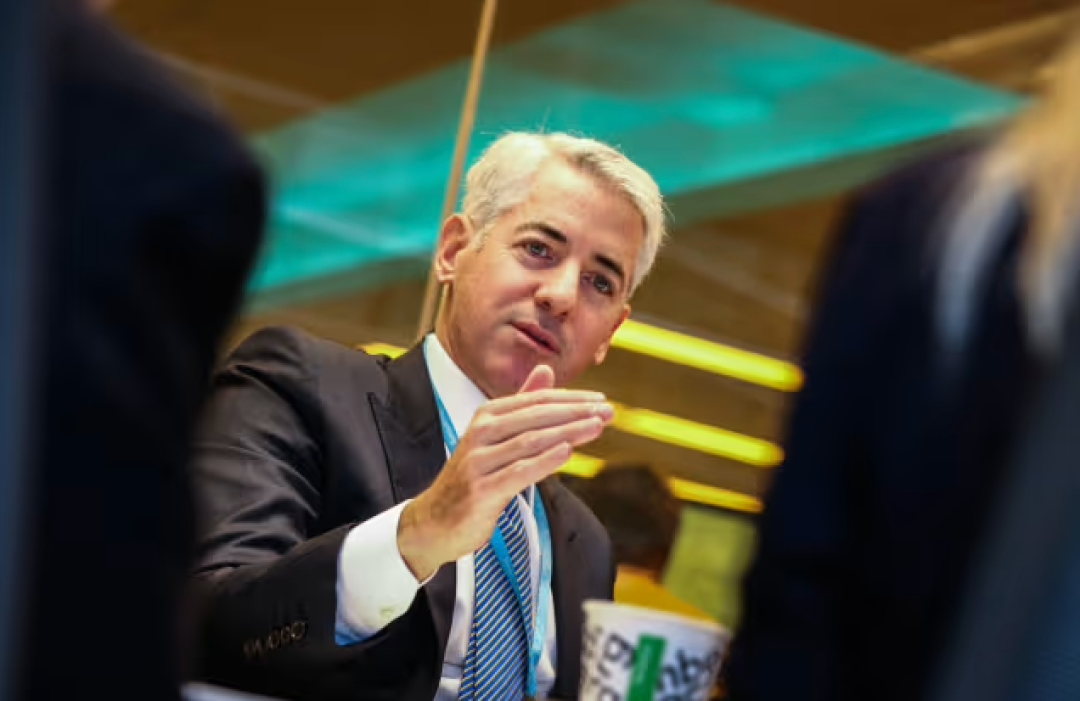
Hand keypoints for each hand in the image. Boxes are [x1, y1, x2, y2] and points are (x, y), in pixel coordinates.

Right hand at [398, 365, 612, 580]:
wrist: (435, 522)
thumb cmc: (474, 477)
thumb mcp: (495, 436)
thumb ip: (522, 405)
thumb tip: (546, 369)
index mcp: (487, 416)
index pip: (536, 400)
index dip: (571, 398)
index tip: (601, 400)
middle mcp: (481, 433)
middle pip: (536, 417)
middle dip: (576, 412)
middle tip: (608, 411)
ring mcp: (479, 462)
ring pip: (530, 441)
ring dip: (568, 432)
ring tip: (596, 427)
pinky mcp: (481, 491)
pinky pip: (518, 472)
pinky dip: (544, 461)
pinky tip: (567, 453)